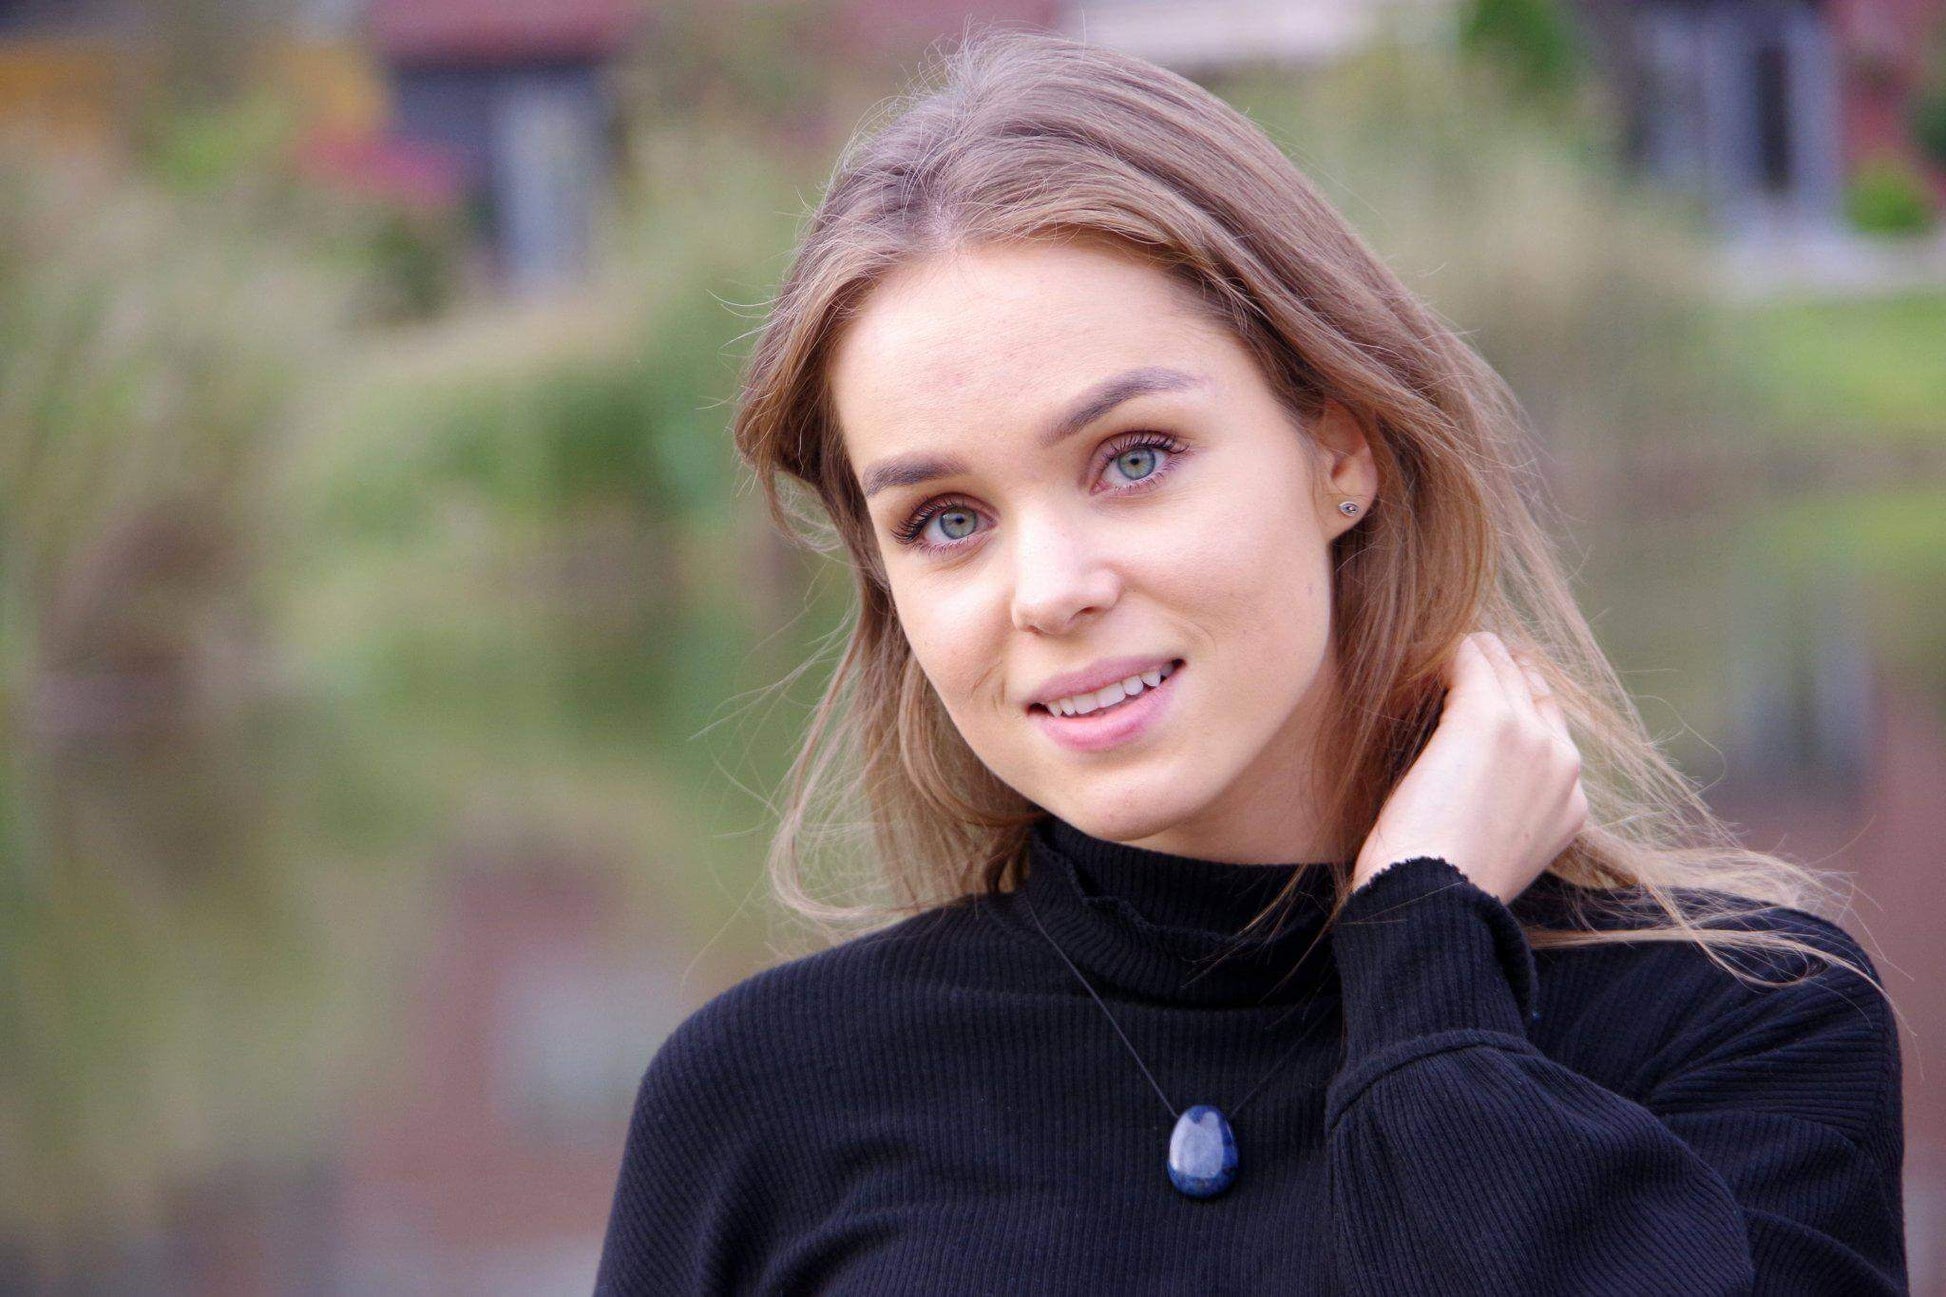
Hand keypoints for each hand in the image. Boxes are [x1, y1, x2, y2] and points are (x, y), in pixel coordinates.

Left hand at [1352, 631, 1587, 904]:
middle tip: (1467, 654)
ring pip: (1505, 667)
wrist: (1435, 901)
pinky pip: (1470, 661)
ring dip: (1474, 653)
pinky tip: (1426, 656)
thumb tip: (1471, 796)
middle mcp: (1563, 763)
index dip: (1518, 703)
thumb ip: (1502, 817)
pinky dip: (1449, 654)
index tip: (1486, 688)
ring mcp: (1530, 737)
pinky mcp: (1486, 717)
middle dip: (1499, 669)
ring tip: (1444, 647)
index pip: (1551, 730)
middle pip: (1532, 690)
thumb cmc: (1444, 889)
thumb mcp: (1496, 853)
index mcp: (1572, 805)